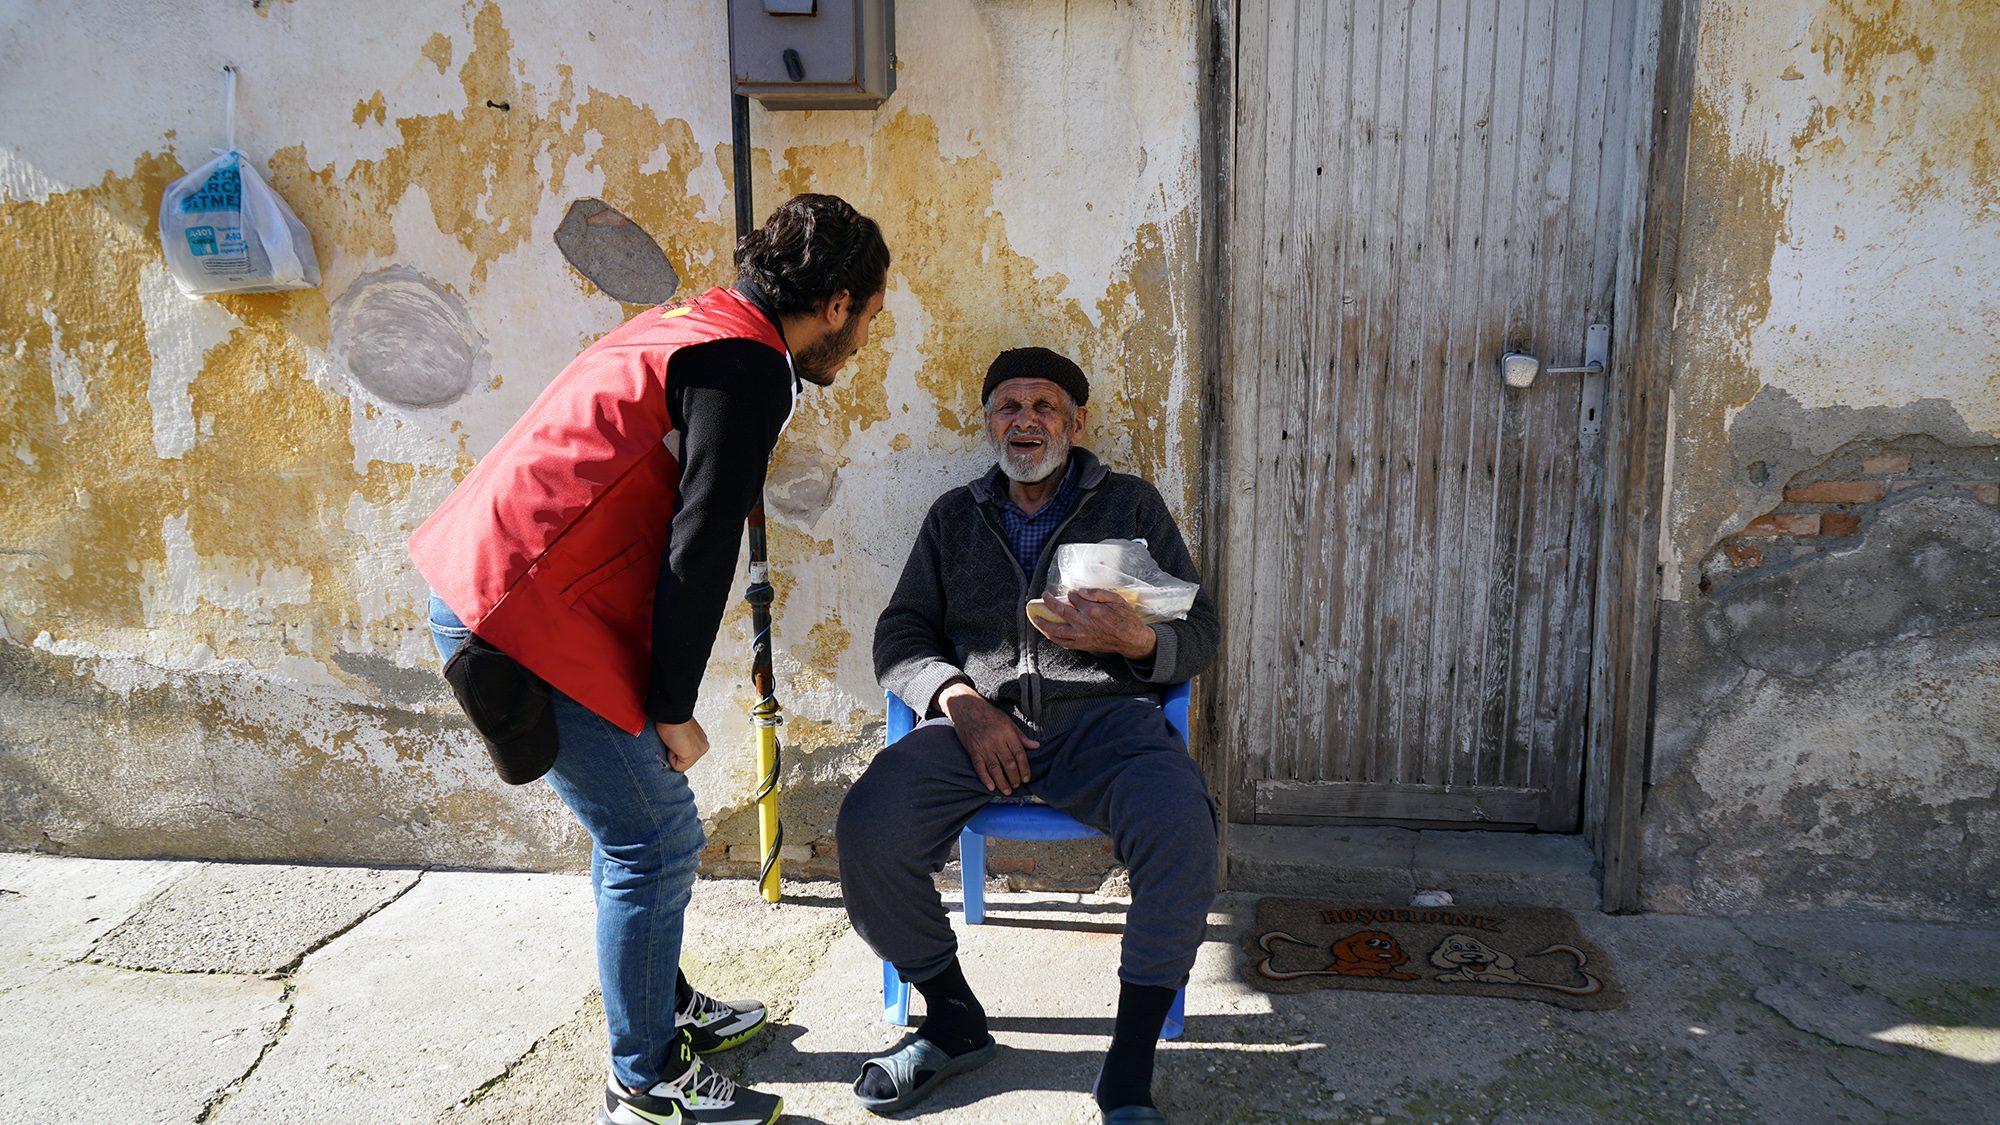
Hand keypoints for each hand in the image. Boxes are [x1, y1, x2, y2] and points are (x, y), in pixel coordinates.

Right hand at [655, 718, 709, 771]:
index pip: (686, 757)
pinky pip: (677, 766)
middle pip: (684, 763)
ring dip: (673, 755)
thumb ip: (682, 744)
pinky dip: (670, 757)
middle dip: (675, 754)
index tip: (675, 738)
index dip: (675, 750)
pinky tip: (674, 743)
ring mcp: (700, 750)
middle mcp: (703, 746)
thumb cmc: (672, 720)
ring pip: (680, 765)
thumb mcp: (681, 734)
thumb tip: (674, 751)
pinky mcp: (694, 754)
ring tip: (674, 740)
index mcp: (701, 741)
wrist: (672, 713)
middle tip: (674, 739)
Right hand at [936, 681, 1038, 794]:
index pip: (1019, 754)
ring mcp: (983, 746)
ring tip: (1007, 791)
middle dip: (1014, 777)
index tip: (1027, 778)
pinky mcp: (972, 750)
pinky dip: (985, 778)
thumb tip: (1036, 746)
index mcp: (1007, 732)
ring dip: (1002, 782)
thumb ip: (1021, 736)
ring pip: (995, 768)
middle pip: (1008, 763)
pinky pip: (979, 767)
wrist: (966, 706)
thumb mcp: (1008, 721)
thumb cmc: (989, 714)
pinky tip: (991, 787)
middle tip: (1017, 785)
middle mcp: (996, 740)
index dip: (1024, 768)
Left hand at [1028, 588, 1158, 659]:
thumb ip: (1098, 592)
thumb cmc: (1126, 618)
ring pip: (1057, 629)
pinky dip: (1054, 638)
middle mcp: (1084, 622)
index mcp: (1092, 609)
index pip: (1074, 597)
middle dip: (1049, 602)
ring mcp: (1082, 635)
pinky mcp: (1083, 645)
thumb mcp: (1117, 599)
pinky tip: (1048, 634)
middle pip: (1060, 611)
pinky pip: (1064, 643)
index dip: (1070, 593)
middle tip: (1044, 595)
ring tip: (1036, 617)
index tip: (1071, 592)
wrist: (1131, 639)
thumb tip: (1080, 590)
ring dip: (1044, 623)